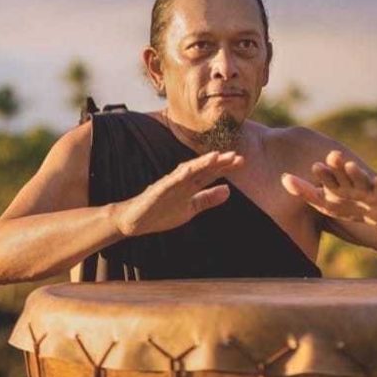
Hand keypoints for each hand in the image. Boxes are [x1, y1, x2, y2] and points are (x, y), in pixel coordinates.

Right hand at [112, 150, 243, 236]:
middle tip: (237, 155)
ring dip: (202, 163)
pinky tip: (190, 169)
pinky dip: (181, 175)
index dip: (225, 167)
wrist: (135, 220)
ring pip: (188, 171)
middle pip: (202, 169)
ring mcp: (169, 184)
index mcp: (189, 185)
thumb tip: (229, 190)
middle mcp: (181, 181)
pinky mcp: (158, 190)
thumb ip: (207, 199)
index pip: (210, 174)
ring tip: (216, 156)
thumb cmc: (161, 212)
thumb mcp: (190, 208)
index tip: (241, 161)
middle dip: (219, 163)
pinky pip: (170, 181)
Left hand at [280, 150, 376, 227]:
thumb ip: (305, 192)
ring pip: (361, 179)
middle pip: (343, 174)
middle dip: (338, 166)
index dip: (323, 174)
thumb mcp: (325, 203)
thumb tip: (283, 178)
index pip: (327, 178)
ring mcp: (367, 190)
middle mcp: (350, 183)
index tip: (315, 167)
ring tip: (350, 165)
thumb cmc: (347, 206)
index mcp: (336, 184)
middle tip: (332, 155)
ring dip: (356, 172)